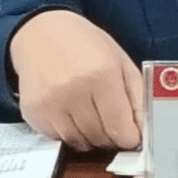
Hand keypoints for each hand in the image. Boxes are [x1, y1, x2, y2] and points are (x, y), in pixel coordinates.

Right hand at [10, 10, 142, 151]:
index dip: (130, 136)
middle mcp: (76, 90)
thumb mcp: (120, 60)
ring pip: (80, 143)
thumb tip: (144, 129)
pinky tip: (70, 112)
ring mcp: (52, 103)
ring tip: (90, 112)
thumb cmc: (85, 44)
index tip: (131, 134)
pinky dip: (69, 133)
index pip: (121, 129)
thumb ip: (137, 95)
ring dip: (90, 136)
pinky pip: (58, 139)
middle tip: (111, 120)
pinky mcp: (34, 113)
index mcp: (103, 74)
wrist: (41, 33)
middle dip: (111, 136)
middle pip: (101, 138)